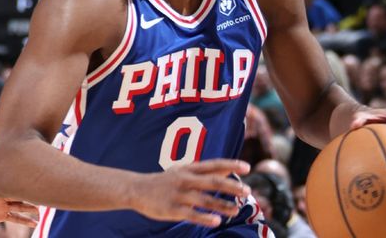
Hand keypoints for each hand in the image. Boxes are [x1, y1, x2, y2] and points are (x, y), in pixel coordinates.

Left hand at [0, 183, 38, 225]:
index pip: (5, 188)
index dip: (16, 188)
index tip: (27, 188)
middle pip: (16, 196)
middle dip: (28, 197)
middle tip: (41, 199)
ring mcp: (0, 205)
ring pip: (18, 207)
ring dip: (29, 209)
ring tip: (40, 214)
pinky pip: (13, 218)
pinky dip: (24, 220)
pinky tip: (34, 224)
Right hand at [131, 159, 250, 226]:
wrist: (137, 189)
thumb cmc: (165, 181)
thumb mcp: (183, 171)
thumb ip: (205, 172)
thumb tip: (229, 171)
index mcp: (189, 169)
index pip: (213, 165)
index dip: (230, 165)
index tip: (247, 167)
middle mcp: (185, 180)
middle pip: (212, 182)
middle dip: (231, 186)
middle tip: (247, 190)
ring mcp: (179, 195)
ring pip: (204, 200)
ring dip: (222, 205)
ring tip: (236, 210)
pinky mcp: (173, 209)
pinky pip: (191, 214)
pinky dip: (204, 217)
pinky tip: (217, 220)